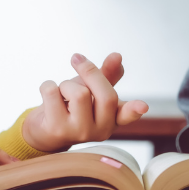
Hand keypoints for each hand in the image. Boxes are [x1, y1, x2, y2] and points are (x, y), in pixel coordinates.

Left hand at [22, 53, 148, 151]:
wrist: (45, 132)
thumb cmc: (71, 108)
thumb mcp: (91, 91)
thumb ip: (106, 75)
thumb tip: (117, 56)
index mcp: (113, 119)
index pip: (127, 115)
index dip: (134, 110)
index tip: (143, 106)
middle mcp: (101, 130)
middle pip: (105, 94)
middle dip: (89, 70)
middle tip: (76, 58)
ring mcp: (79, 133)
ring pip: (79, 93)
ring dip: (65, 84)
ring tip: (62, 93)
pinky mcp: (57, 130)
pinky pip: (52, 91)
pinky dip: (47, 86)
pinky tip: (49, 98)